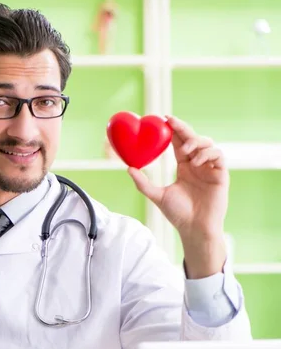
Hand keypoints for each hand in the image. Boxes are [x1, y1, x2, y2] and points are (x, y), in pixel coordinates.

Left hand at [128, 115, 227, 277]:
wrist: (194, 228)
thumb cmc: (177, 214)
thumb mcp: (157, 195)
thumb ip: (143, 183)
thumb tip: (128, 168)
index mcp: (184, 167)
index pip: (179, 144)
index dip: (173, 131)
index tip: (163, 120)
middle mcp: (197, 165)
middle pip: (193, 139)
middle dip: (183, 128)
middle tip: (170, 121)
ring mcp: (210, 169)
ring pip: (208, 144)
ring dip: (197, 142)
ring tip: (187, 150)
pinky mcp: (221, 175)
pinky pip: (219, 156)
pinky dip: (208, 154)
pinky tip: (197, 161)